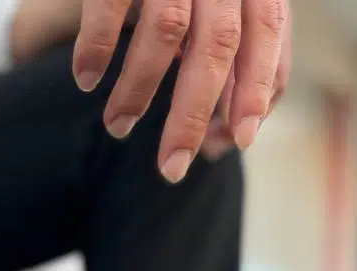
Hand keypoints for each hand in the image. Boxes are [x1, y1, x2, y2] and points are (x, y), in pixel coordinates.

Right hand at [72, 0, 289, 181]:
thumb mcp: (223, 5)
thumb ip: (232, 61)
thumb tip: (220, 144)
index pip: (269, 37)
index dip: (255, 91)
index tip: (237, 141)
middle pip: (218, 47)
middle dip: (193, 116)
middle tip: (170, 169)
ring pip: (167, 32)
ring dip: (140, 90)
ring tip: (117, 127)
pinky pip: (110, 4)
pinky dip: (98, 47)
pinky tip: (87, 80)